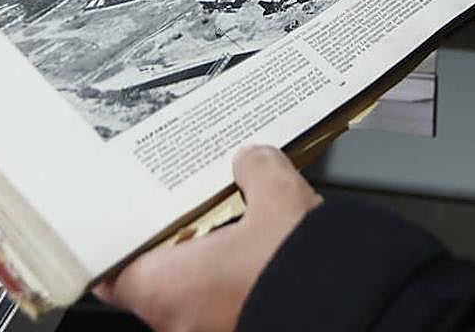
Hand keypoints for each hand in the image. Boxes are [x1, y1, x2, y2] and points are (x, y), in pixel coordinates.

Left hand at [94, 145, 321, 331]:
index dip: (112, 249)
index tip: (116, 228)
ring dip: (204, 270)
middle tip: (182, 214)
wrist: (363, 316)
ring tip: (227, 232)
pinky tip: (258, 261)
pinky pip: (223, 312)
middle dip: (169, 248)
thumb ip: (256, 170)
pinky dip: (232, 289)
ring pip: (191, 299)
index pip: (111, 276)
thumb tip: (252, 160)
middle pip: (153, 282)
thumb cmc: (309, 275)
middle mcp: (182, 325)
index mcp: (169, 291)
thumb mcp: (279, 198)